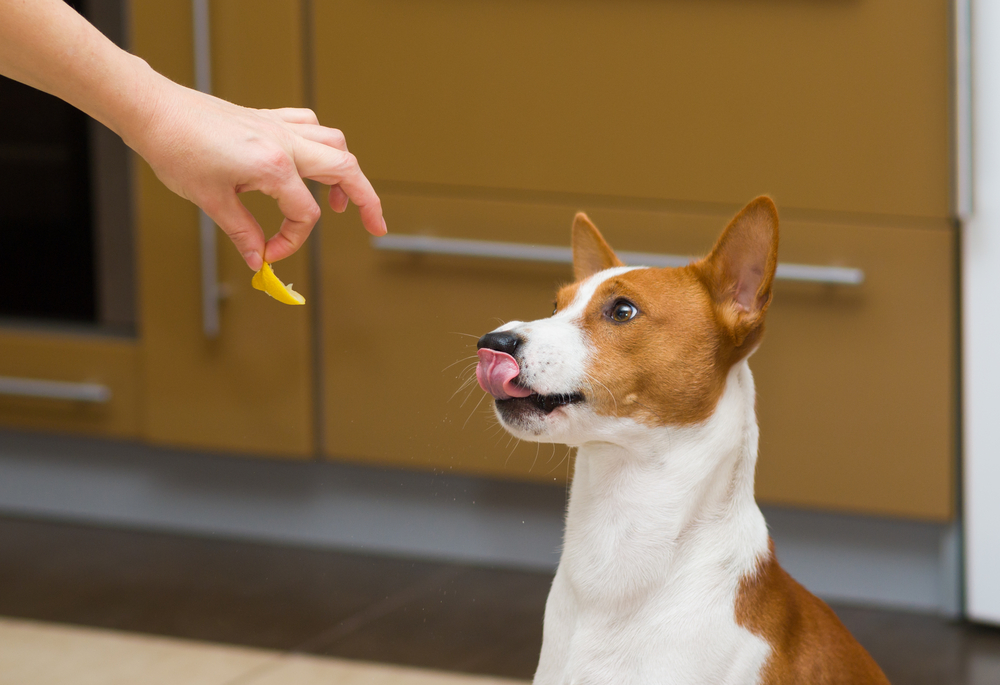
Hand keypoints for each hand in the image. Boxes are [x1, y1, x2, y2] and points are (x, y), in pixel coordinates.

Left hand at [127, 76, 384, 269]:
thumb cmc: (177, 149)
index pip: (304, 214)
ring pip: (334, 143)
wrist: (154, 111)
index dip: (291, 241)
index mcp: (274, 166)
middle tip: (375, 226)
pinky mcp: (267, 120)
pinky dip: (321, 144)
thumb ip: (243, 232)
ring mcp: (278, 127)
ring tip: (344, 201)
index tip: (269, 254)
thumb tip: (259, 257)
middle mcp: (285, 142)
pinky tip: (313, 162)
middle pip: (346, 170)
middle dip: (367, 201)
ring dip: (347, 171)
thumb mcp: (212, 201)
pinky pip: (310, 126)